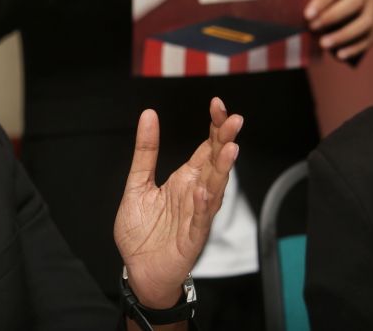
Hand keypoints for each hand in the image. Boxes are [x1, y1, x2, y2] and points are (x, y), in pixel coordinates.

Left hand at [114, 98, 241, 308]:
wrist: (139, 268)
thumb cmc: (142, 230)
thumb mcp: (137, 184)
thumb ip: (146, 151)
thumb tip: (149, 115)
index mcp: (184, 180)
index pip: (205, 148)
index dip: (214, 127)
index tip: (218, 104)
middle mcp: (196, 194)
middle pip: (215, 163)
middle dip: (225, 141)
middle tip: (235, 119)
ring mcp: (196, 215)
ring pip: (215, 189)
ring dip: (222, 169)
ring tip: (229, 148)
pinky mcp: (191, 238)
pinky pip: (199, 220)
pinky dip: (203, 206)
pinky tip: (204, 190)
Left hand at [305, 0, 372, 60]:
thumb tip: (287, 11)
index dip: (322, 0)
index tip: (307, 15)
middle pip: (355, 2)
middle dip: (333, 17)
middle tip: (312, 28)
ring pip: (366, 21)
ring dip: (344, 35)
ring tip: (324, 44)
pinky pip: (371, 35)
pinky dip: (355, 47)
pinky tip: (340, 55)